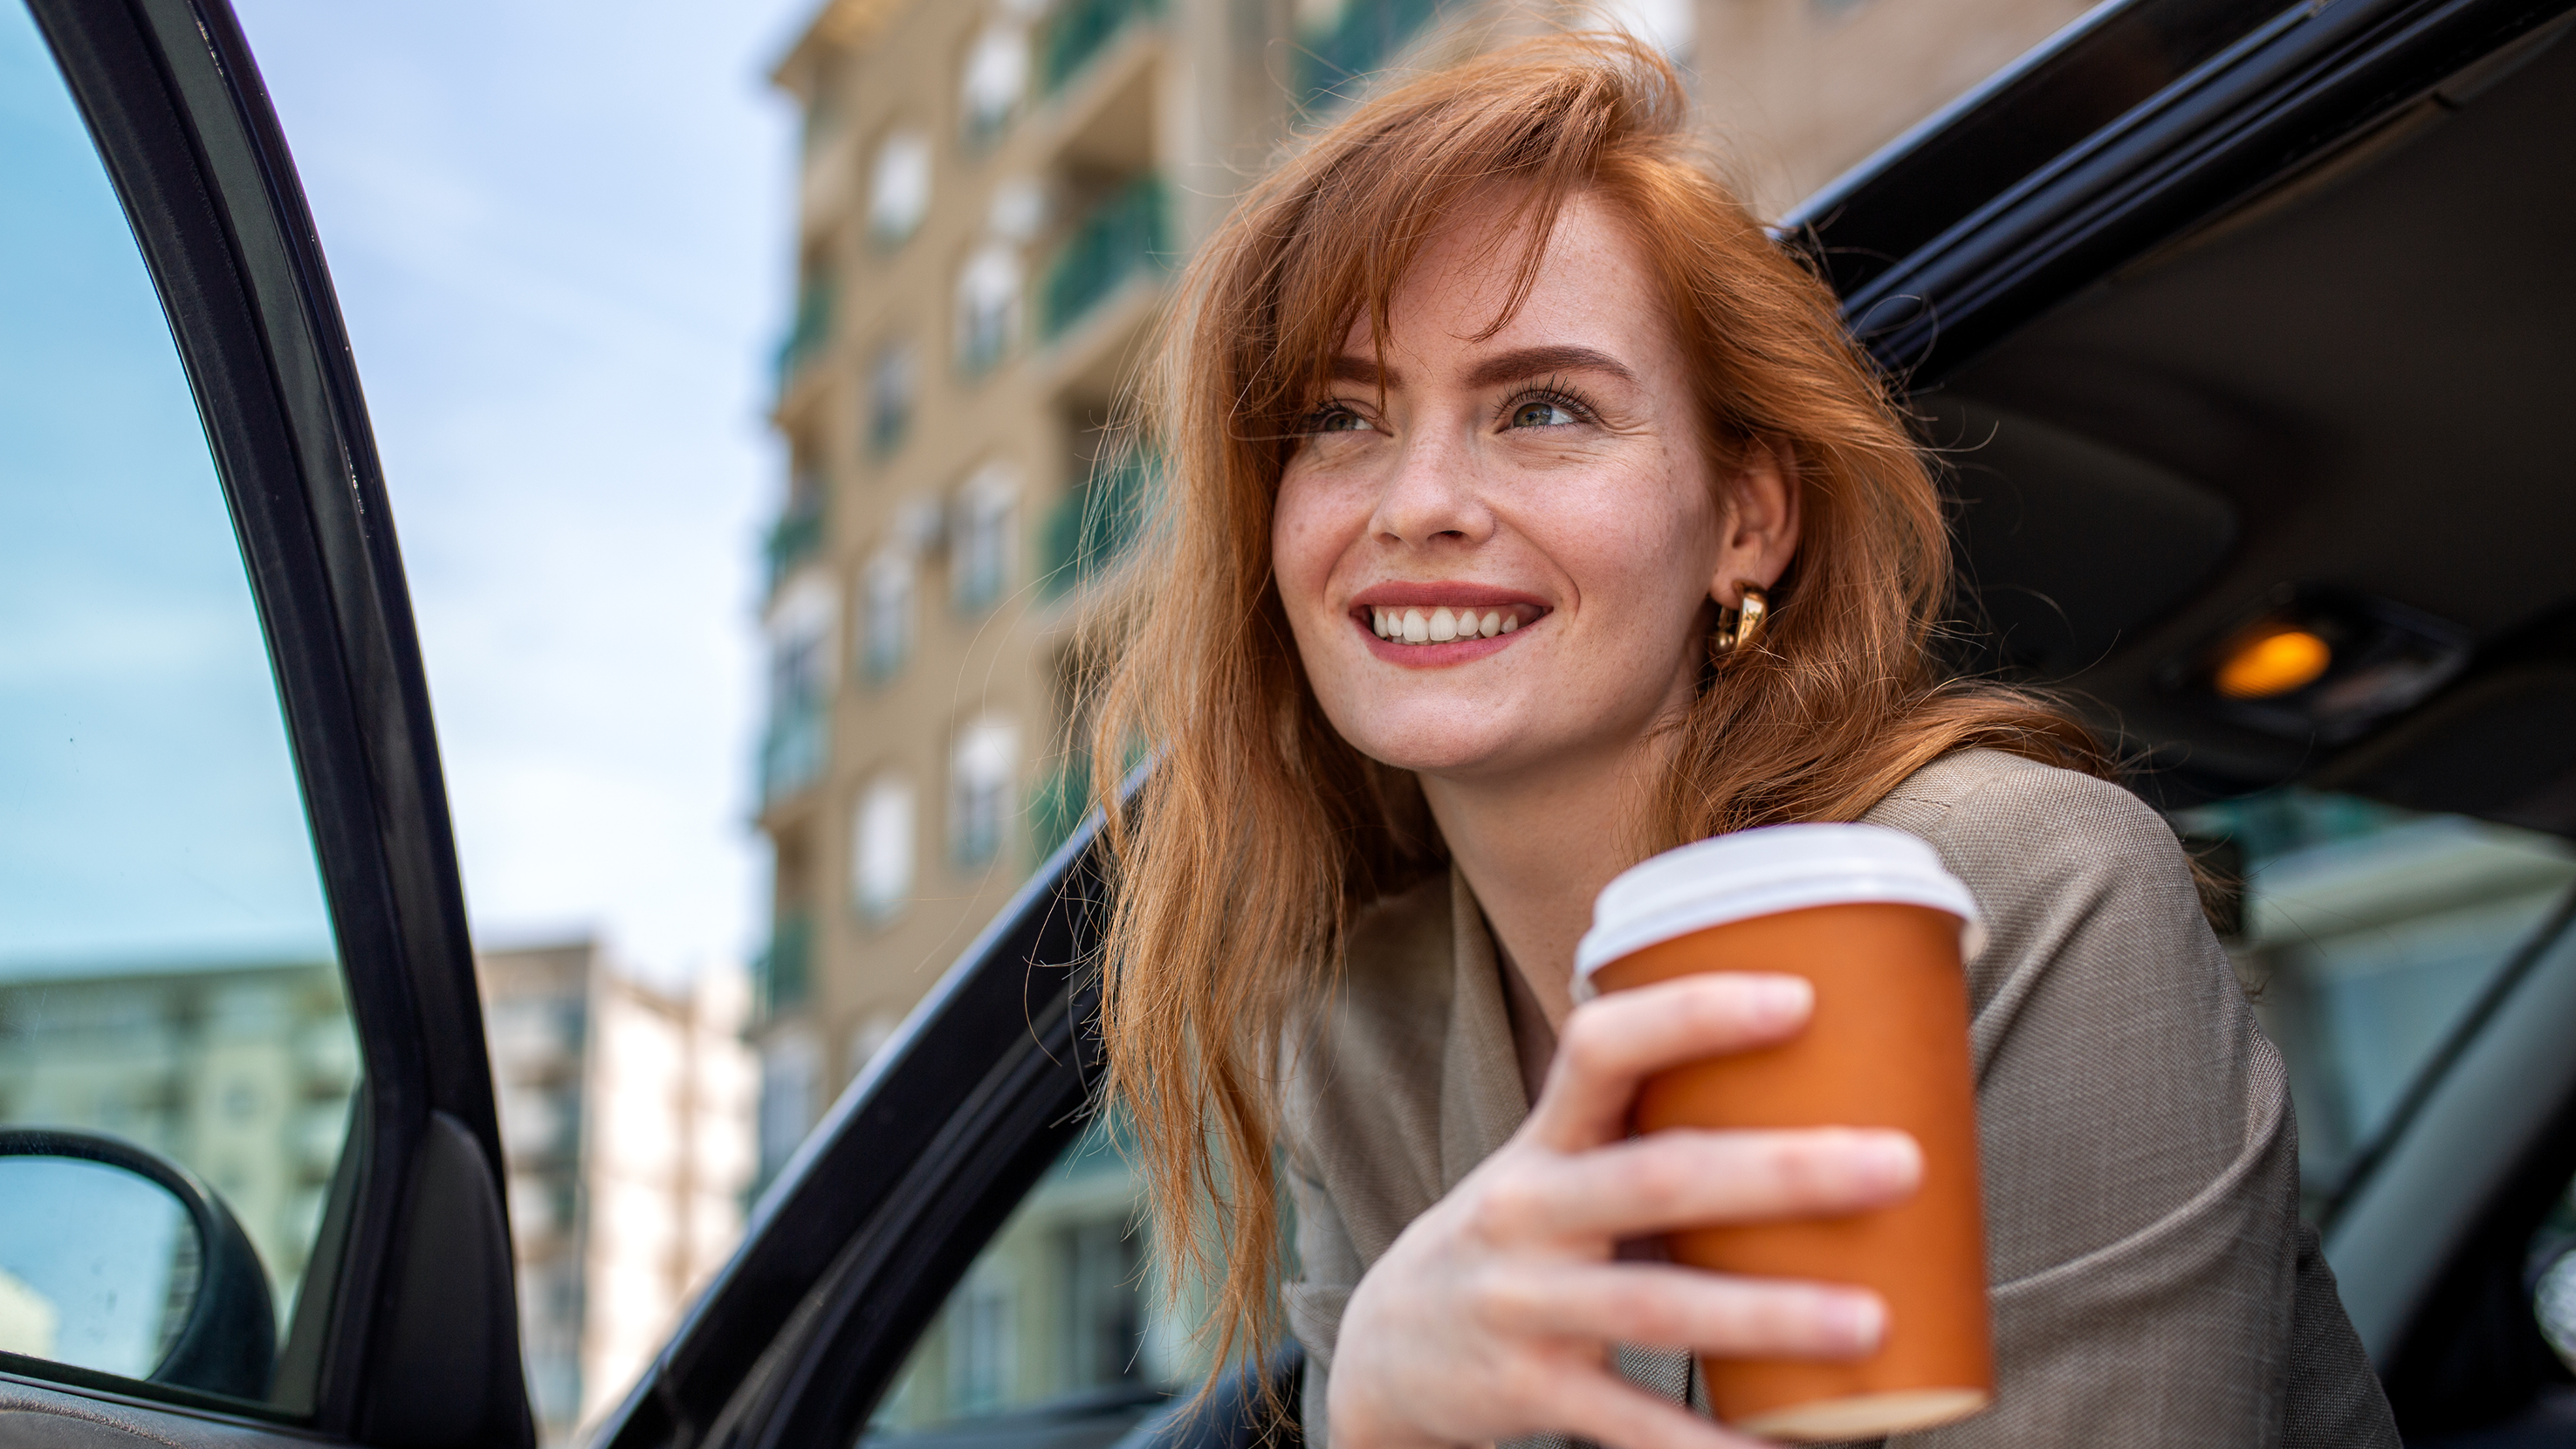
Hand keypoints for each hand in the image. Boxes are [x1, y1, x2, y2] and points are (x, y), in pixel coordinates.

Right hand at [1326, 972, 1922, 1448]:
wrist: (1386, 1350)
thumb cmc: (1519, 1238)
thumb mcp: (1557, 1169)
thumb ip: (1653, 1135)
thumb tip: (1830, 1091)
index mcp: (1545, 1141)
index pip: (1601, 1049)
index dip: (1693, 1016)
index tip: (1797, 998)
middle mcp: (1526, 1211)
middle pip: (1658, 1177)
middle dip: (1782, 1169)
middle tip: (1900, 1162)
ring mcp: (1524, 1305)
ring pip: (1655, 1306)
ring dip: (1768, 1313)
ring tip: (1872, 1320)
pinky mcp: (1529, 1391)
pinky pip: (1631, 1425)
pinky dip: (1712, 1447)